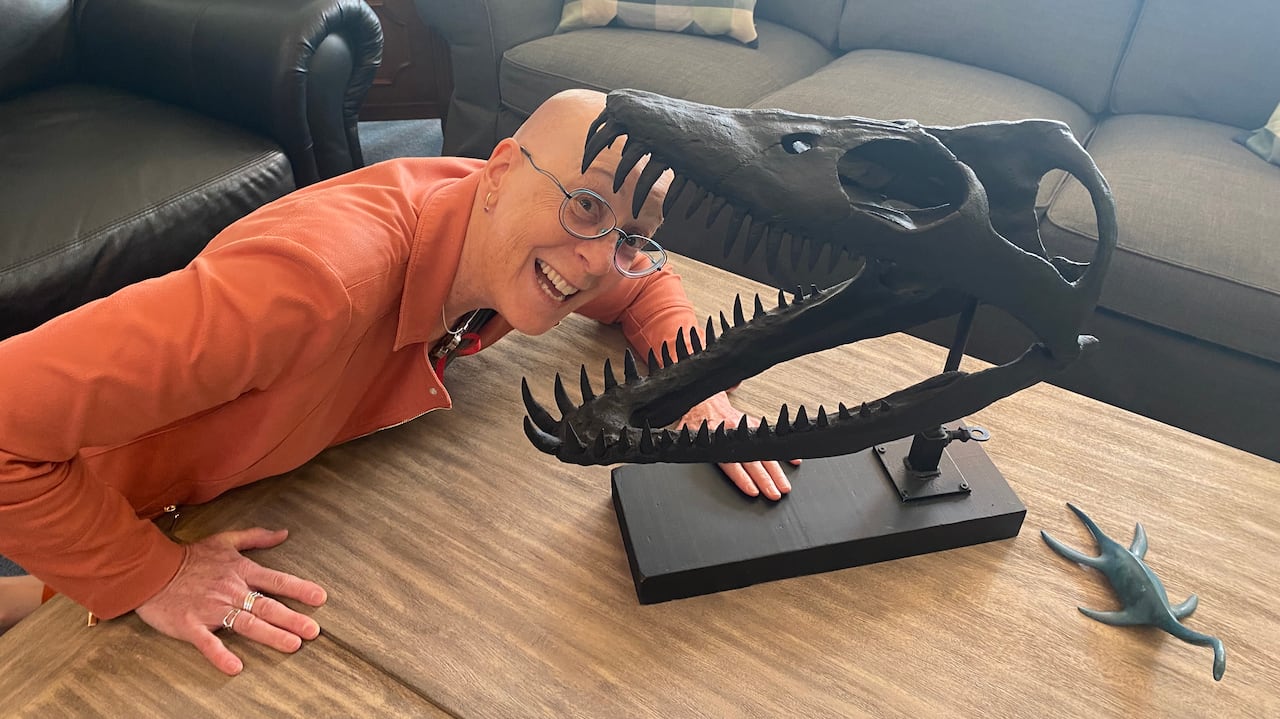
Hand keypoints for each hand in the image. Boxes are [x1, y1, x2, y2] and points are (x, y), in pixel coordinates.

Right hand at [135, 528, 325, 675]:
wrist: (150, 569)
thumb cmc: (189, 556)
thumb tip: (283, 533)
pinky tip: (235, 667)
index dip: (299, 589)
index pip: (276, 580)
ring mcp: (211, 609)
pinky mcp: (190, 625)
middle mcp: (230, 591)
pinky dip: (220, 654)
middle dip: (292, 618)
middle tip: (313, 632)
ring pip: (246, 623)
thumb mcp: (224, 540)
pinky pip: (207, 642)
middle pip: (266, 606)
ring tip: (292, 645)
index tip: (320, 598)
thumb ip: (256, 537)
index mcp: (240, 571)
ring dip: (270, 635)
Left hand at [679, 392, 800, 499]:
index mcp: (716, 438)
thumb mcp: (682, 435)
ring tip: (784, 486)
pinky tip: (793, 462)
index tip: (753, 491)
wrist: (701, 394)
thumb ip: (684, 448)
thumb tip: (669, 454)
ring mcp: (745, 429)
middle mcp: (733, 433)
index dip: (743, 478)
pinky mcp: (751, 426)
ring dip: (776, 471)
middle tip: (775, 493)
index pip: (731, 463)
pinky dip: (782, 451)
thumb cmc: (693, 418)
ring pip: (763, 453)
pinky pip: (769, 439)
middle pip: (752, 461)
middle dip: (766, 479)